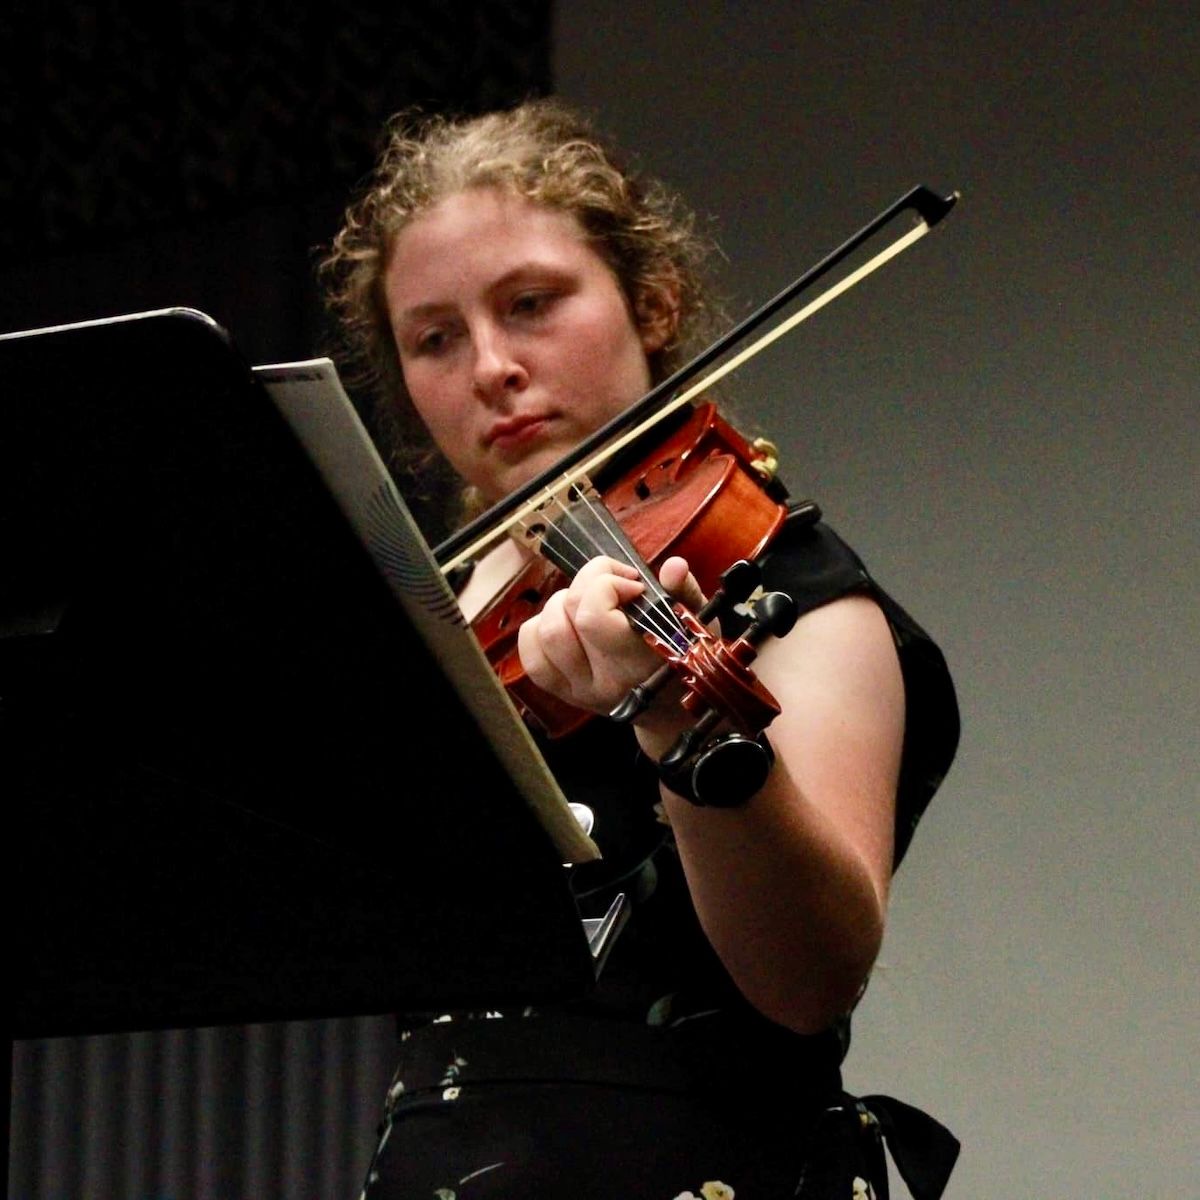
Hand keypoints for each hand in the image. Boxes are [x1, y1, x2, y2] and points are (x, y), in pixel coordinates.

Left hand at [516, 554, 701, 716]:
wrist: (673, 713)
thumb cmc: (685, 657)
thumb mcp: (694, 624)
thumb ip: (685, 592)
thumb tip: (673, 566)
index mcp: (639, 666)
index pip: (593, 617)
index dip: (606, 584)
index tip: (634, 586)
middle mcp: (604, 682)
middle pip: (566, 616)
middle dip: (587, 582)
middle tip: (615, 584)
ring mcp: (578, 691)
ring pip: (544, 632)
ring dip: (563, 603)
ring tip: (591, 602)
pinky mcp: (561, 693)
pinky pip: (531, 654)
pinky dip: (541, 626)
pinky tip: (569, 621)